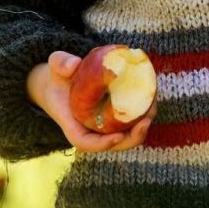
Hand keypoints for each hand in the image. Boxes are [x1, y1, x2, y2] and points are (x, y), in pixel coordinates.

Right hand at [26, 51, 154, 151]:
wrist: (64, 84)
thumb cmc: (59, 78)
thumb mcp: (56, 68)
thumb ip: (60, 63)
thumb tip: (73, 65)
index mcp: (73, 125)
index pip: (85, 142)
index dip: (102, 144)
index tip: (118, 136)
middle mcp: (92, 130)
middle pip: (114, 144)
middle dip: (132, 137)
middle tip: (146, 121)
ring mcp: (106, 125)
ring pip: (128, 134)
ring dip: (143, 124)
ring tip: (153, 104)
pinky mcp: (117, 117)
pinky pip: (133, 120)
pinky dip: (144, 111)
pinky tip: (152, 94)